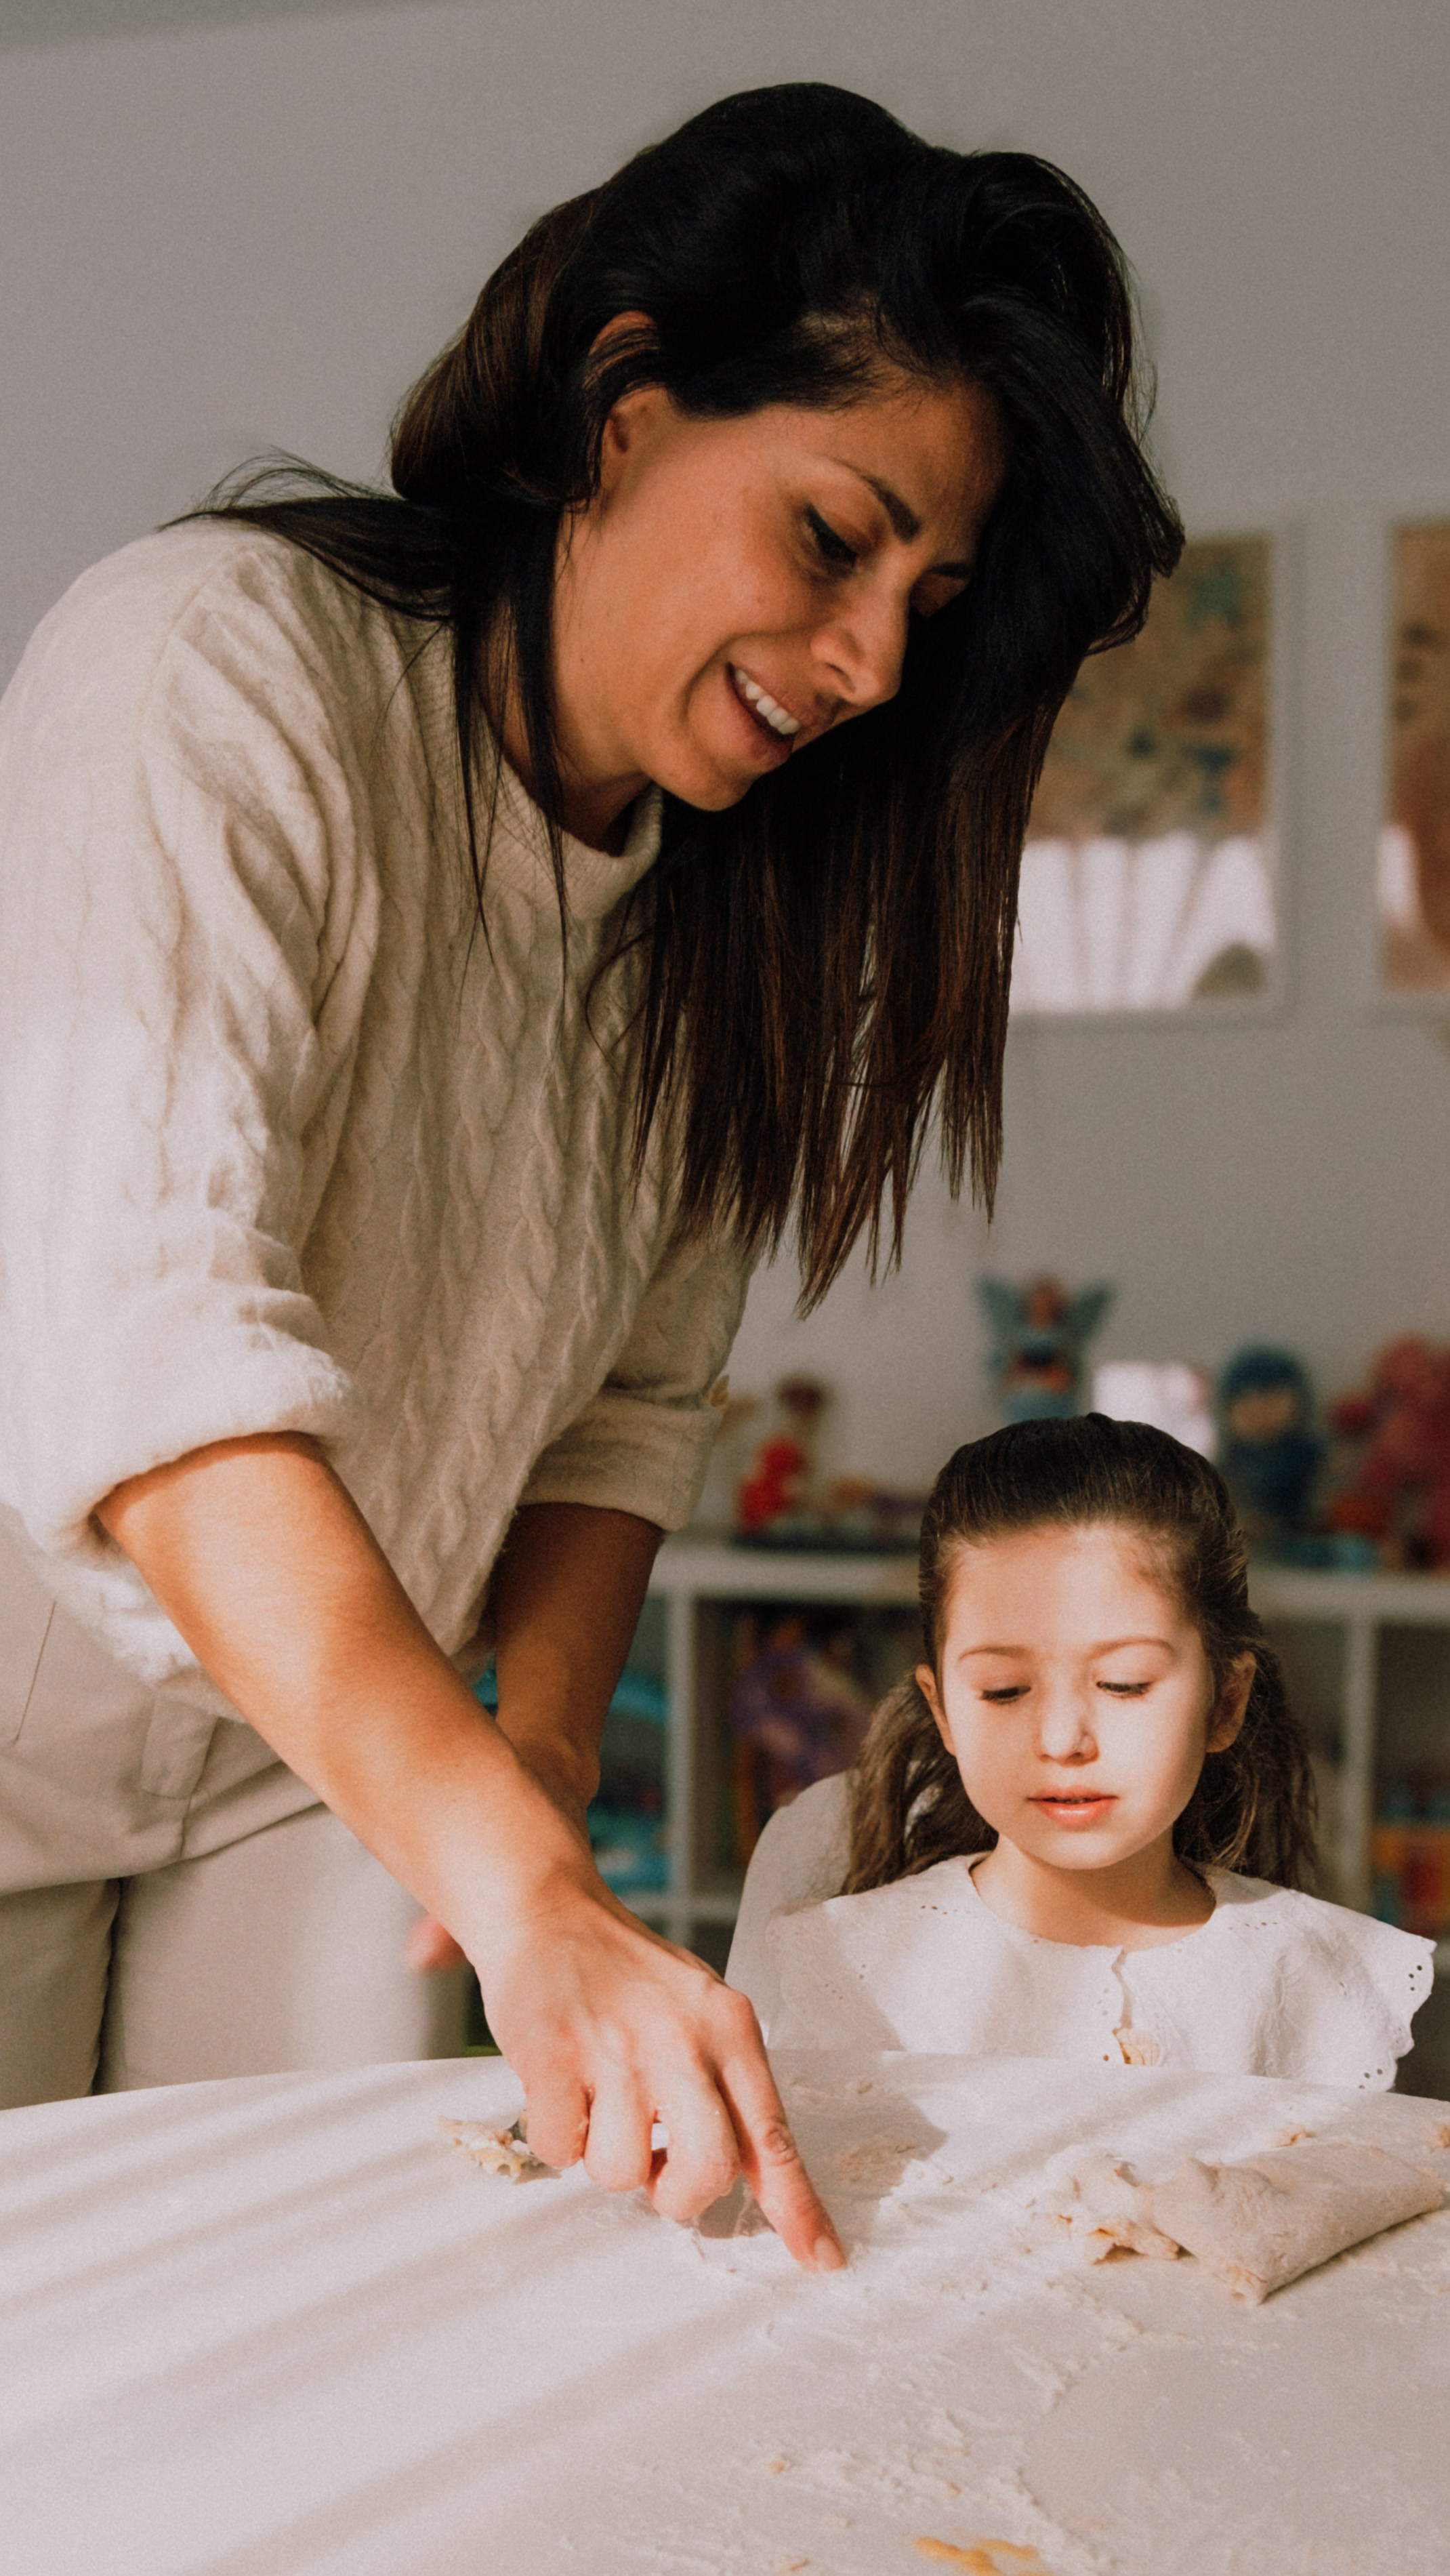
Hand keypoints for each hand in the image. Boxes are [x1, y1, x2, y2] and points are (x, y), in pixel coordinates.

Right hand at [462, 1860, 845, 2270]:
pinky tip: (560, 2086)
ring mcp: (614, 2046)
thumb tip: (747, 2177)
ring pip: (623, 2173)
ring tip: (599, 2101)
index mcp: (730, 2028)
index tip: (822, 2260)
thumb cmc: (629, 1980)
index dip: (798, 2207)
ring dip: (607, 2159)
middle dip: (681, 2197)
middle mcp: (681, 2037)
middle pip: (708, 2170)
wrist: (548, 1910)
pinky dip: (557, 2136)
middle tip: (660, 2172)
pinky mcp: (551, 2055)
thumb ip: (726, 2088)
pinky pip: (560, 2150)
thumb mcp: (700, 2015)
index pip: (774, 2134)